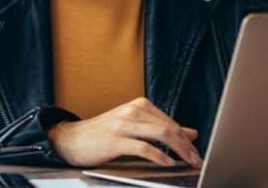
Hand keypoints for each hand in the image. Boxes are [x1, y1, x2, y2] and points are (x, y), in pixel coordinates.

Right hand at [49, 97, 201, 167]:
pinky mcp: (114, 139)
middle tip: (197, 160)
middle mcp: (133, 110)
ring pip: (161, 135)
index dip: (187, 139)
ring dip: (179, 150)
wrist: (70, 138)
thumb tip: (191, 133)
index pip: (171, 122)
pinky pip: (143, 147)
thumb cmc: (103, 134)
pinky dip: (159, 156)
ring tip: (188, 162)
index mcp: (140, 105)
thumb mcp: (135, 127)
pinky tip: (168, 163)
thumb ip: (161, 128)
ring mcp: (123, 124)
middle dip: (187, 146)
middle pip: (169, 128)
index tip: (197, 152)